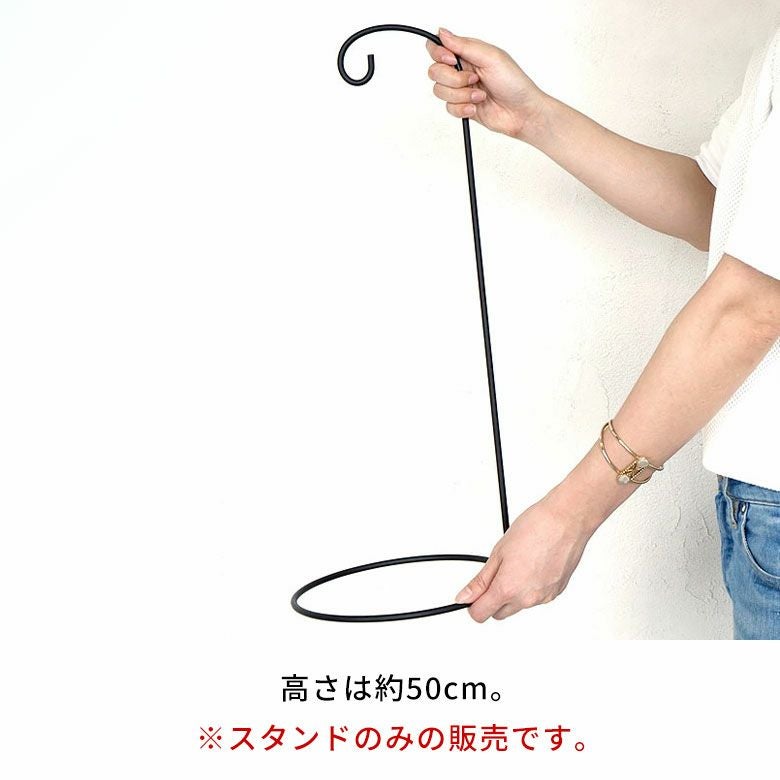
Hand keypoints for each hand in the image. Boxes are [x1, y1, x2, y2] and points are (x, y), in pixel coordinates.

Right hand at [425, 27, 548, 139]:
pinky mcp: (462, 107)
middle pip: (435, 72)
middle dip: (453, 79)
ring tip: (480, 95)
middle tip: (473, 80)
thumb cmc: (514, 83)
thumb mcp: (491, 57)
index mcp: (468, 53)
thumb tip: (442, 33)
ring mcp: (461, 89)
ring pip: (440, 91)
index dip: (438, 54)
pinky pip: (449, 108)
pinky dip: (463, 109)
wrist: (522, 113)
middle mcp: (462, 70)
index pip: (437, 48)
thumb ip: (464, 46)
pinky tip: (477, 107)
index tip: (452, 60)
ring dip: (461, 95)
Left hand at [453, 491, 596, 621]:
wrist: (566, 520)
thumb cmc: (535, 529)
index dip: (473, 603)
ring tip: (519, 563)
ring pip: (519, 605)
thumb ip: (481, 580)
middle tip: (497, 572)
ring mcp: (544, 598)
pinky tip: (533, 565)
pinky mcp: (556, 592)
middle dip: (493, 598)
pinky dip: (531, 587)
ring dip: (513, 592)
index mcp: (508, 588)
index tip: (473, 593)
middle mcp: (527, 599)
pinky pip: (536, 597)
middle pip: (499, 613)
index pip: (481, 614)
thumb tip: (465, 596)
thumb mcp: (498, 552)